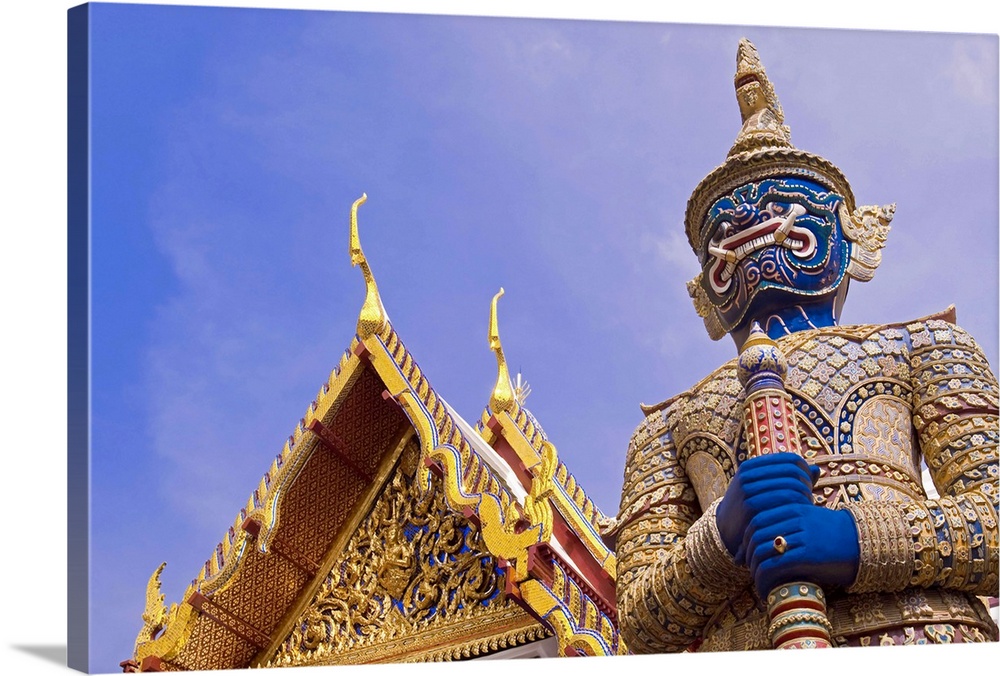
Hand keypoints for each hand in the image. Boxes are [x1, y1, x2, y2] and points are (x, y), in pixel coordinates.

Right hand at [716, 453, 815, 558]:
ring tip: (805, 507)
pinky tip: (799, 514)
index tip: (808, 485)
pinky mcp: (751, 506)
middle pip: (792, 472)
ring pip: (790, 486)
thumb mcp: (763, 489)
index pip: (790, 459)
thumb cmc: (751, 508)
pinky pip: (784, 501)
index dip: (805, 471)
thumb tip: (816, 470)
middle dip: (806, 485)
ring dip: (804, 496)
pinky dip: (797, 506)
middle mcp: (749, 474)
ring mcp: (748, 489)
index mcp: (753, 466)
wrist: (725, 530)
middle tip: (808, 498)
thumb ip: (788, 479)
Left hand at [743, 502, 859, 597]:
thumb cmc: (833, 536)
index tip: (744, 554)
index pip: (757, 519)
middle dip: (748, 554)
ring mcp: (802, 535)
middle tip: (748, 569)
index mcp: (793, 506)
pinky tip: (766, 590)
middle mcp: (795, 518)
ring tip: (758, 582)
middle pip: (756, 534)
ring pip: (762, 551)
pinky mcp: (808, 554)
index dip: (745, 538)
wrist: (864, 543)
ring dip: (755, 570)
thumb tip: (759, 544)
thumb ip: (786, 525)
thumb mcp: (809, 521)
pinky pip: (775, 566)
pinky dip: (764, 580)